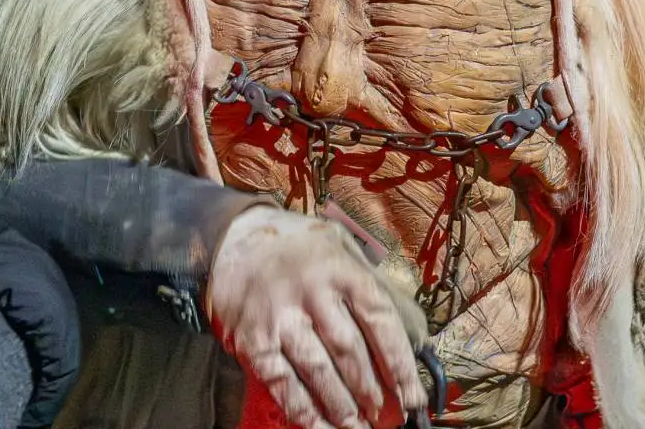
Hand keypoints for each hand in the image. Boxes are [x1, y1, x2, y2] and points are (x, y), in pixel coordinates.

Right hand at [205, 205, 428, 428]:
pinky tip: (319, 425)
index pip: (379, 319)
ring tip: (357, 427)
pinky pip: (281, 382)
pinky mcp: (252, 338)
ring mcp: (279, 315)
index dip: (399, 363)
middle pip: (349, 350)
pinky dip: (302, 409)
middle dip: (371, 390)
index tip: (412, 396)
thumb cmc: (297, 247)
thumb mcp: (339, 245)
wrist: (232, 235)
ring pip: (317, 370)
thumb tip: (412, 334)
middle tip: (385, 416)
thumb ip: (369, 283)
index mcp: (339, 267)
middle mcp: (310, 290)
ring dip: (341, 406)